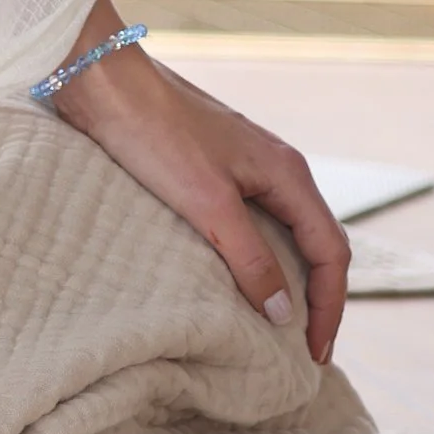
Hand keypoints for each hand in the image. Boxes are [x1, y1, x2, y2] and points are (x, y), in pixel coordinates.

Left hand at [49, 0, 349, 363]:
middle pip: (316, 242)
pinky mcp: (212, 166)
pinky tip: (234, 277)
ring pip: (283, 231)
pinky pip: (251, 220)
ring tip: (274, 323)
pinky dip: (255, 256)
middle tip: (304, 349)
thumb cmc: (155, 133)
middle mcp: (276, 167)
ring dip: (287, 277)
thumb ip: (250, 258)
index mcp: (287, 173)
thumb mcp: (207, 204)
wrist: (101, 78)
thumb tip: (285, 313)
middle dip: (317, 296)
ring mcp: (245, 165)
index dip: (330, 307)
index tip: (314, 354)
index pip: (332, 251)